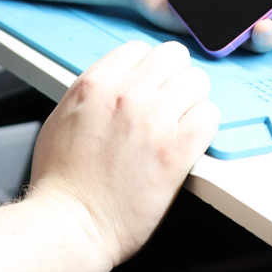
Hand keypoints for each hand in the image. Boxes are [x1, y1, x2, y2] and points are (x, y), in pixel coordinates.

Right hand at [29, 39, 218, 266]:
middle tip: (170, 104)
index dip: (149, 69)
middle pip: (174, 56)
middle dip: (174, 78)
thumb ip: (93, 92)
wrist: (69, 223)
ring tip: (180, 125)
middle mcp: (127, 92)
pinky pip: (210, 115)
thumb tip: (112, 86)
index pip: (141, 48)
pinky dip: (204, 126)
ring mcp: (154, 119)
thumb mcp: (64, 115)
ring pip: (198, 82)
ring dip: (192, 102)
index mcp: (97, 82)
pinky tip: (190, 141)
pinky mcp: (176, 150)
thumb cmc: (61, 180)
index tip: (151, 87)